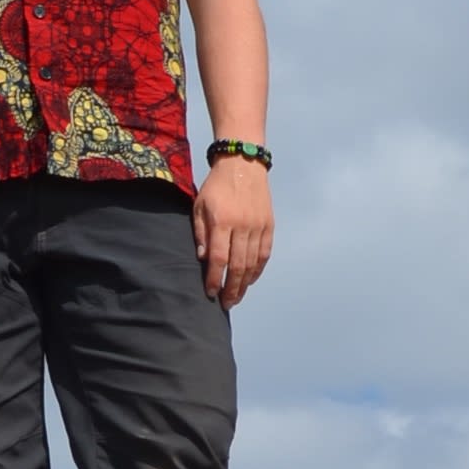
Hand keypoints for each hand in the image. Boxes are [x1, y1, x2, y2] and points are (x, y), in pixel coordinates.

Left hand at [193, 154, 272, 306]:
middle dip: (230, 288)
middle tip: (225, 304)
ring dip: (244, 284)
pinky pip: (264, 254)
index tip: (210, 293)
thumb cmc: (216, 186)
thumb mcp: (199, 205)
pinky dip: (258, 270)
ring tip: (236, 297)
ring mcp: (258, 226)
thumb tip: (203, 259)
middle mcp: (242, 226)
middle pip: (237, 266)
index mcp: (222, 221)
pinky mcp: (269, 225)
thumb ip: (200, 232)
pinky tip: (250, 281)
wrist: (243, 164)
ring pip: (252, 263)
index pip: (218, 258)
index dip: (214, 279)